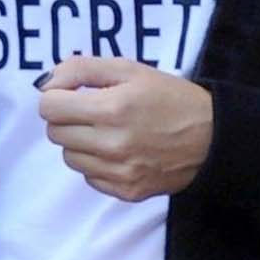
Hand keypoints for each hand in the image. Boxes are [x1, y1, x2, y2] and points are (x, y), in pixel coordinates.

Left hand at [37, 59, 213, 202]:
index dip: (55, 96)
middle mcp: (112, 144)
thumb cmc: (171, 98)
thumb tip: (47, 82)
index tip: (71, 94)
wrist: (212, 138)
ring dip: (80, 142)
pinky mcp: (127, 191)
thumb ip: (82, 69)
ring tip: (107, 131)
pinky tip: (119, 151)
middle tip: (91, 111)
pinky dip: (97, 164)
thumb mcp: (130, 69)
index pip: (49, 107)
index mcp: (111, 108)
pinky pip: (90, 177)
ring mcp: (119, 172)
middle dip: (67, 118)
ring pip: (69, 157)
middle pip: (55, 133)